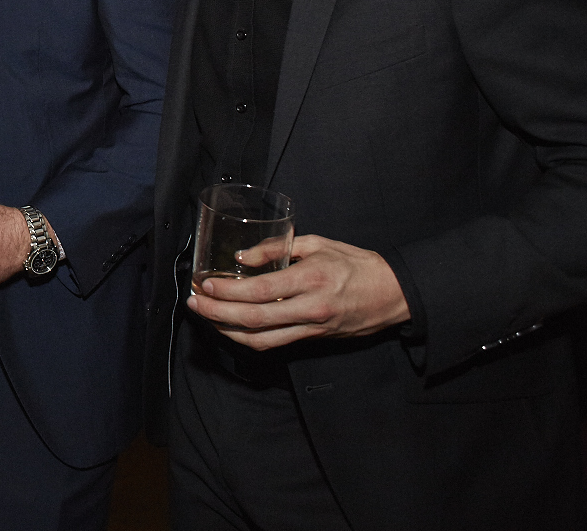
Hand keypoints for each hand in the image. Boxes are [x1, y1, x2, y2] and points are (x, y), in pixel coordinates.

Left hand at [187, 234, 411, 349]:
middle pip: (254, 319)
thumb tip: (242, 257)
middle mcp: (310, 308)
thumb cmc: (356, 263)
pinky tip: (231, 327)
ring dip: (227, 330)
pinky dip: (248, 338)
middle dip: (217, 313)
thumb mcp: (318, 244)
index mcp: (311, 279)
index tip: (205, 284)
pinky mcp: (314, 338)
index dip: (228, 291)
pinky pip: (274, 343)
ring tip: (205, 317)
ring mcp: (312, 327)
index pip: (260, 290)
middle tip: (194, 303)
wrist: (394, 293)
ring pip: (261, 339)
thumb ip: (277, 249)